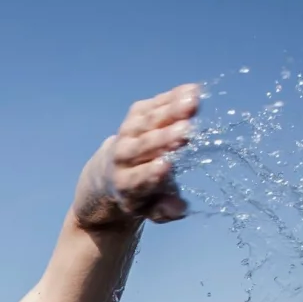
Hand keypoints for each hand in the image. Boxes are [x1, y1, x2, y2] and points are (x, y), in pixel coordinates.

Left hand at [72, 83, 199, 229]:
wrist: (109, 173)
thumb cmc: (140, 194)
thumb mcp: (149, 209)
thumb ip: (163, 211)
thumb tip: (179, 209)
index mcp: (126, 184)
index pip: (138, 178)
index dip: (151, 173)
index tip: (165, 166)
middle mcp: (122, 157)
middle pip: (143, 146)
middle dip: (163, 139)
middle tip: (185, 131)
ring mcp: (127, 133)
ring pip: (148, 121)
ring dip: (170, 111)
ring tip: (193, 102)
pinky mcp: (134, 115)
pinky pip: (153, 105)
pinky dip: (172, 97)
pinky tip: (192, 91)